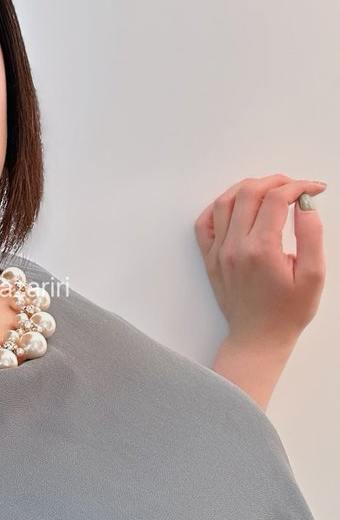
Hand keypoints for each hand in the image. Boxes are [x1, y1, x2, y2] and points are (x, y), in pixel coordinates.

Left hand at [194, 174, 326, 347]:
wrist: (259, 338)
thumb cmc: (289, 312)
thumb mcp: (313, 276)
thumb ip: (312, 235)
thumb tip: (306, 203)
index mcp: (262, 249)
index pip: (276, 198)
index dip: (299, 187)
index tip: (314, 190)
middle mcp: (234, 247)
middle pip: (249, 192)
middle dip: (276, 181)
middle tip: (295, 186)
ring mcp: (218, 252)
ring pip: (224, 202)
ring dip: (248, 188)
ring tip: (269, 189)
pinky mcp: (209, 258)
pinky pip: (204, 223)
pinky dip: (220, 207)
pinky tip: (238, 206)